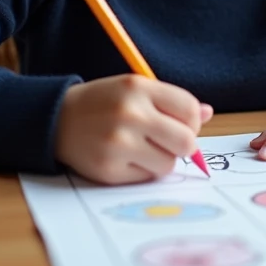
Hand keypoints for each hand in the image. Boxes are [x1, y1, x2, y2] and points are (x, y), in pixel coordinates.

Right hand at [55, 74, 212, 184]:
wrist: (57, 120)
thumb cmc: (104, 103)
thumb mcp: (135, 89)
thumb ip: (172, 100)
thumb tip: (208, 113)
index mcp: (138, 88)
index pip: (191, 110)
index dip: (192, 121)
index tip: (180, 123)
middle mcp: (129, 114)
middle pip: (186, 142)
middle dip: (183, 145)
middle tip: (167, 141)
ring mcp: (118, 144)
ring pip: (168, 164)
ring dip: (161, 159)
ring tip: (141, 148)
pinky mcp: (109, 170)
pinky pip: (146, 178)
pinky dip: (142, 171)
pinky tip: (125, 157)